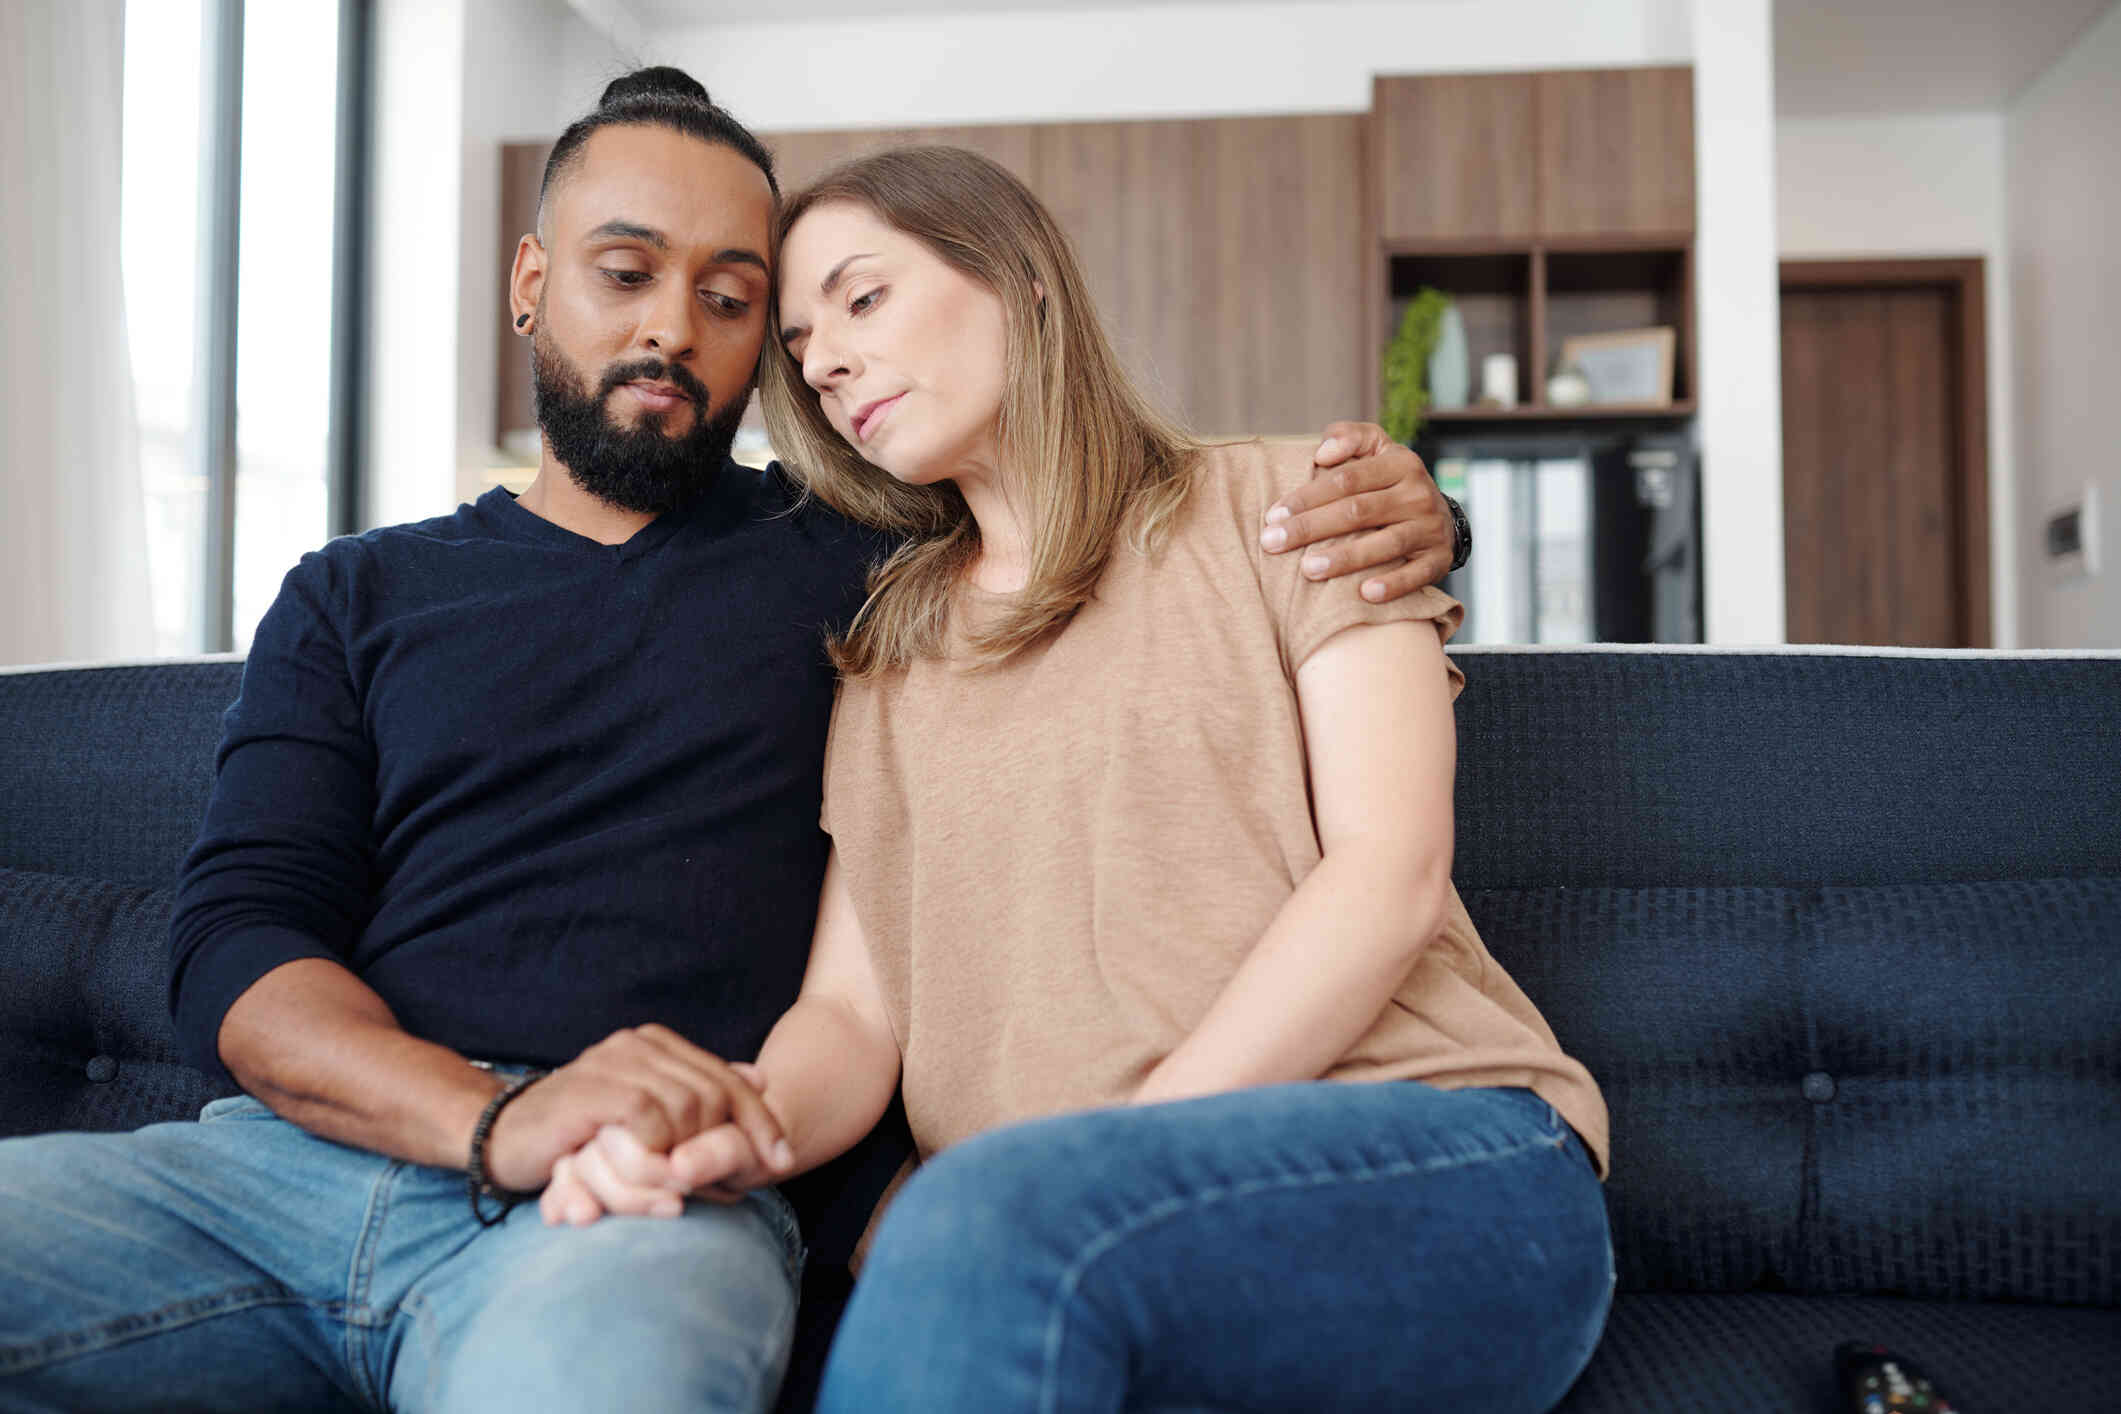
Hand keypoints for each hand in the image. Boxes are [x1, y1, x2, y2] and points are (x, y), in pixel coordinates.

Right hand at [481, 1025, 790, 1196]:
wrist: (503, 1137)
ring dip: (693, 1158)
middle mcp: (639, 1044)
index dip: (760, 1122)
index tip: (783, 1162)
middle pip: (716, 1095)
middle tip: (728, 1189)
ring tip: (688, 1192)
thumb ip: (697, 1094)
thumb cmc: (579, 1132)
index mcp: (657, 1045)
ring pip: (689, 1110)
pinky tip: (655, 1178)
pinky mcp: (592, 1089)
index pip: (728, 1079)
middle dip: (728, 1147)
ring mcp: (614, 1062)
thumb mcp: (645, 1115)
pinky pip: (651, 1120)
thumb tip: (761, 1080)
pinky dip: (660, 1154)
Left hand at [1259, 421, 1454, 602]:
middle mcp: (1417, 494)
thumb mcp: (1376, 449)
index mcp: (1400, 463)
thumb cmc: (1390, 483)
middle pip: (1358, 511)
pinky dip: (1393, 585)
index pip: (1346, 480)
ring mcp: (1430, 528)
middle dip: (1311, 528)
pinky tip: (1365, 594)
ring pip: (1386, 544)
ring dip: (1345, 558)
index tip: (1273, 515)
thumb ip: (1348, 437)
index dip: (1307, 497)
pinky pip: (1417, 574)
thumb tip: (1322, 452)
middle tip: (1273, 543)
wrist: (1442, 517)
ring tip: (1308, 570)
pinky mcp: (1439, 559)